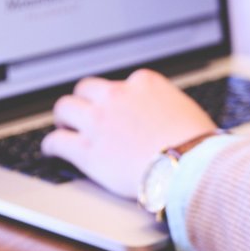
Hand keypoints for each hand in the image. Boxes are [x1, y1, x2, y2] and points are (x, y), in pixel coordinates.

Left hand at [41, 69, 216, 198]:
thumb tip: (168, 118)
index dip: (116, 98)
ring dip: (64, 117)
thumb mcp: (186, 111)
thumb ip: (167, 108)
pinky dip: (51, 145)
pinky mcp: (87, 150)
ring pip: (65, 108)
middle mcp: (117, 96)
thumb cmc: (197, 145)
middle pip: (87, 88)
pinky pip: (57, 141)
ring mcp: (99, 122)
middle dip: (84, 100)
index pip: (121, 83)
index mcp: (144, 83)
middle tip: (83, 112)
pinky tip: (51, 150)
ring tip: (64, 126)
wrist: (189, 167)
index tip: (115, 107)